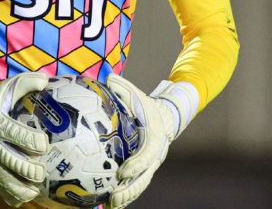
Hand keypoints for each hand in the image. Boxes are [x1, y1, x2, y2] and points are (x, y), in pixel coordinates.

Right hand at [0, 72, 49, 206]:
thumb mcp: (9, 87)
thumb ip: (26, 82)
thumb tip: (45, 81)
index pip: (8, 130)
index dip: (25, 138)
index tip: (43, 143)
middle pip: (4, 159)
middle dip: (23, 168)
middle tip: (41, 172)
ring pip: (0, 178)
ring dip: (17, 187)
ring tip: (35, 190)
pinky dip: (11, 196)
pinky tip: (26, 197)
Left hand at [104, 75, 197, 208]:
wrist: (165, 118)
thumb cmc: (147, 106)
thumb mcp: (137, 94)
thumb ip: (124, 88)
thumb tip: (109, 76)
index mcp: (154, 139)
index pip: (147, 155)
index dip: (136, 165)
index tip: (122, 171)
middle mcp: (155, 156)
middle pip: (144, 178)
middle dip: (130, 189)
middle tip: (114, 197)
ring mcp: (150, 165)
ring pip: (140, 185)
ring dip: (126, 197)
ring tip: (109, 206)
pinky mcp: (144, 170)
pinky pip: (135, 185)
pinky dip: (124, 195)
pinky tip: (106, 204)